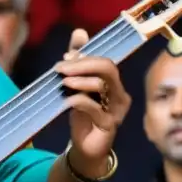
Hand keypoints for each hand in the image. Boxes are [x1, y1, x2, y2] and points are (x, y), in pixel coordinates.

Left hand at [55, 29, 130, 177]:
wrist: (85, 149)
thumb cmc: (83, 116)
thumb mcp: (77, 86)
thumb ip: (78, 61)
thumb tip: (79, 32)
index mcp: (114, 83)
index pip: (105, 61)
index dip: (85, 57)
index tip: (64, 59)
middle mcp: (120, 94)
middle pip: (108, 68)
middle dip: (82, 64)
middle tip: (60, 68)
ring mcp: (117, 110)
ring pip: (102, 84)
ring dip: (79, 81)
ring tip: (62, 83)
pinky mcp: (109, 125)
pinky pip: (94, 107)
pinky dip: (78, 100)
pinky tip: (67, 101)